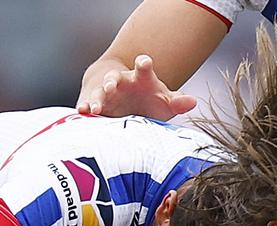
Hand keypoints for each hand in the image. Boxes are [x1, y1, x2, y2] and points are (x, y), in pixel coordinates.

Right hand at [77, 54, 198, 118]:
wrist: (129, 101)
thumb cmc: (150, 100)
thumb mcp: (165, 101)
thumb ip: (178, 102)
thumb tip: (194, 102)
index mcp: (141, 78)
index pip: (143, 67)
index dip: (143, 63)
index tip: (143, 62)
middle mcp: (121, 81)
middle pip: (115, 77)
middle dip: (111, 81)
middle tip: (110, 85)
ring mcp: (107, 93)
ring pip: (99, 92)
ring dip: (96, 98)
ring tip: (95, 107)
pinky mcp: (96, 105)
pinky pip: (88, 105)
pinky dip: (85, 109)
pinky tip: (83, 113)